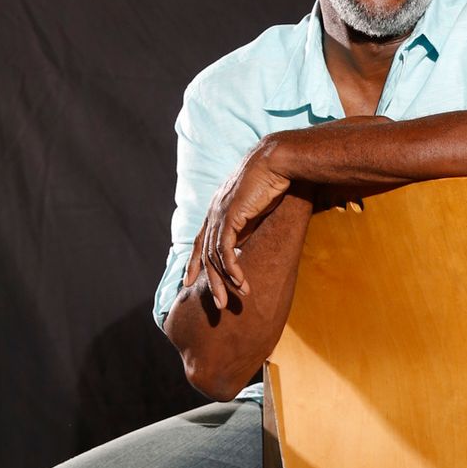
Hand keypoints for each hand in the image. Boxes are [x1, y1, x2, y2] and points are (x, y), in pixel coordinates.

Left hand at [184, 140, 290, 308]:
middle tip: (218, 305)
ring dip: (224, 281)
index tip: (190, 282)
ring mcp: (220, 214)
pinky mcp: (230, 216)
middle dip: (210, 282)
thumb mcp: (257, 210)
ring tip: (234, 299)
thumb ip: (248, 227)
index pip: (201, 241)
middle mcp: (214, 212)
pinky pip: (225, 249)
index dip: (194, 263)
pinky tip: (240, 281)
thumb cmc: (272, 182)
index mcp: (218, 210)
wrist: (277, 162)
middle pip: (205, 254)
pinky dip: (232, 268)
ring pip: (214, 256)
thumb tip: (248, 245)